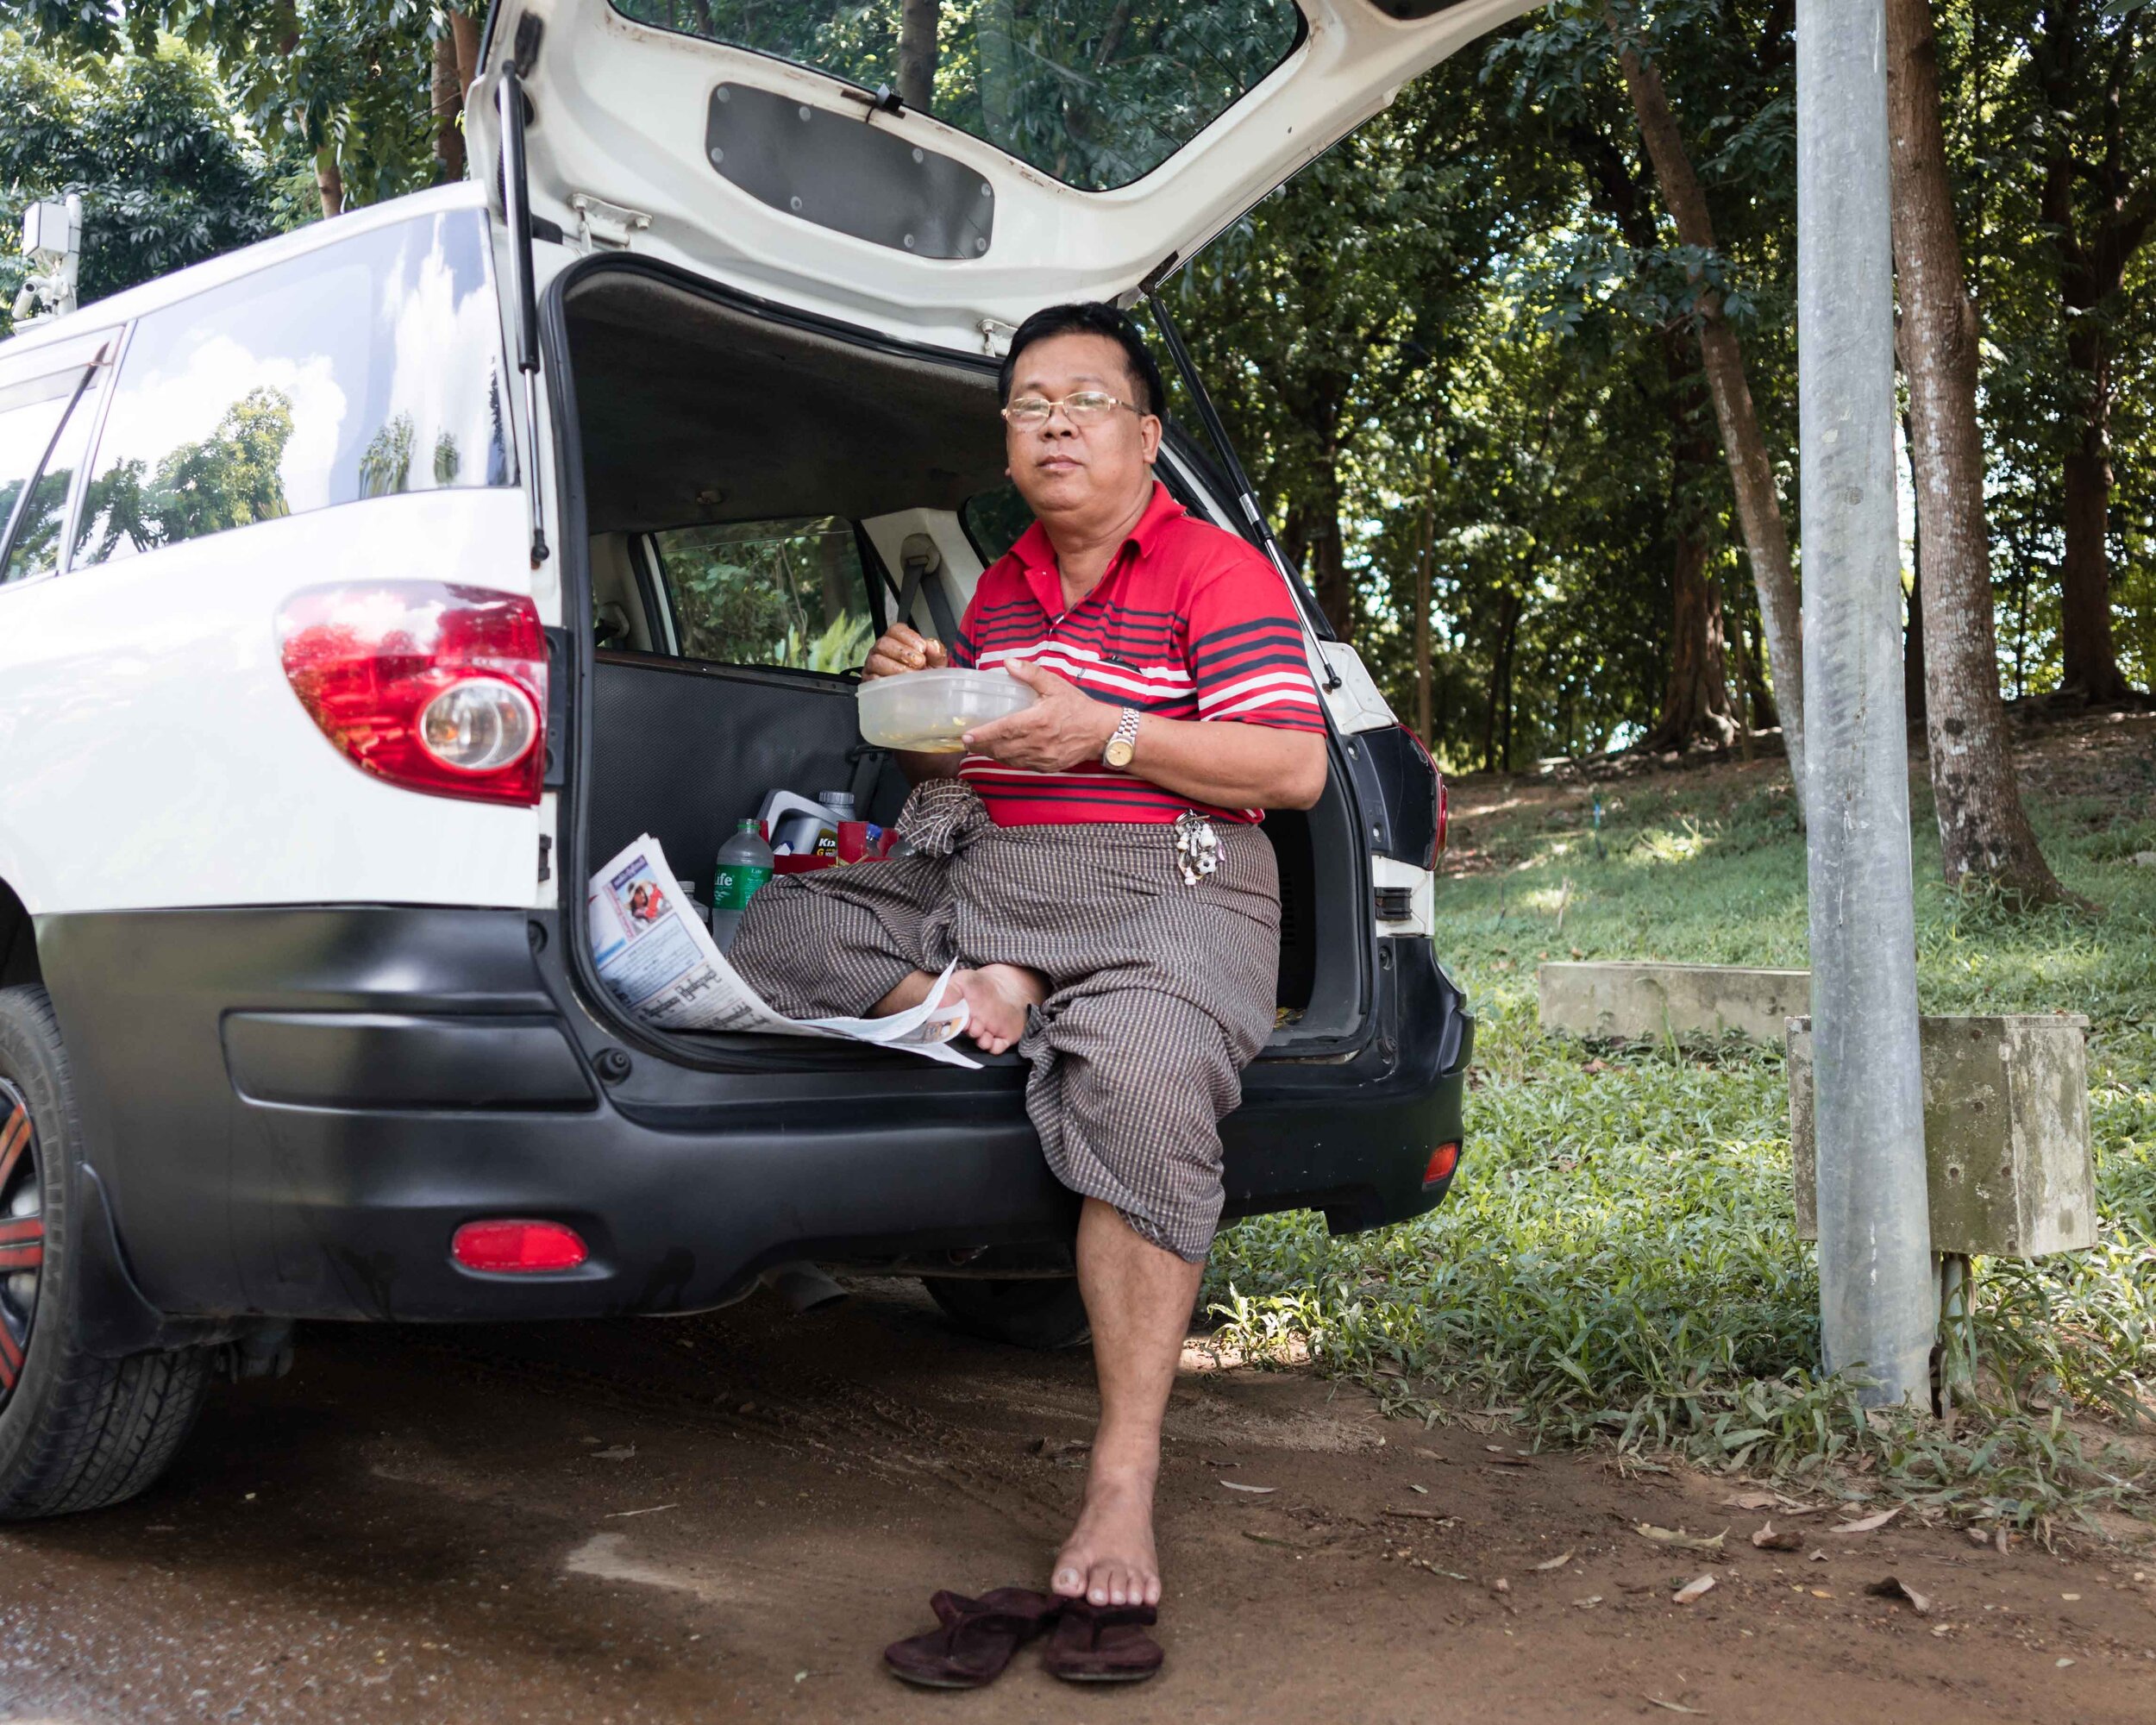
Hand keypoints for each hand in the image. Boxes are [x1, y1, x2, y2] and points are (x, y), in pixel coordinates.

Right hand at [863, 622, 947, 679]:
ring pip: (876, 661)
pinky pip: (872, 679)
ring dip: (896, 668)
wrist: (922, 695)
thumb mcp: (936, 663)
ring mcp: (873, 665)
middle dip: (903, 653)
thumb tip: (932, 646)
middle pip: (883, 643)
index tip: (922, 648)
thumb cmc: (925, 675)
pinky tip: (900, 685)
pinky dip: (887, 682)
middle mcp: (882, 650)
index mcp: (897, 639)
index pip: (896, 630)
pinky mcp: (869, 681)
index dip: (909, 637)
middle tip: (919, 663)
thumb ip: (937, 651)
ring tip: (912, 675)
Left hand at [962, 658, 1119, 771]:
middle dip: (981, 746)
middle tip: (967, 741)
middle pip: (1001, 749)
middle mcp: (1037, 743)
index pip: (1002, 730)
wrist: (1102, 733)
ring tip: (980, 746)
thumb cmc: (1078, 707)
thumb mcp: (1056, 685)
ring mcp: (1042, 758)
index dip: (982, 735)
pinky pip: (1021, 765)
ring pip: (1009, 760)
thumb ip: (1030, 674)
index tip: (966, 736)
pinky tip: (1001, 753)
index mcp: (1037, 721)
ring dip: (992, 754)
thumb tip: (1008, 663)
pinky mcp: (1047, 767)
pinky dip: (1008, 760)